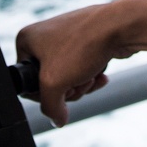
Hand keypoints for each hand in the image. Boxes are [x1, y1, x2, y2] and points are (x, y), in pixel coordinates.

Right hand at [17, 0, 146, 125]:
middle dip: (68, 89)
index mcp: (26, 40)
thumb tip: (57, 120)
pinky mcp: (84, 42)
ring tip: (92, 76)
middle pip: (49, 82)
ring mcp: (65, 38)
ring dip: (82, 84)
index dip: (45, 94)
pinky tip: (102, 75)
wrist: (120, 27)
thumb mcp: (54, 83)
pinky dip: (91, 76)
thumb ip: (50, 108)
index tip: (61, 90)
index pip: (27, 82)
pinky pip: (82, 69)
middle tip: (78, 82)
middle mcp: (43, 36)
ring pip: (68, 78)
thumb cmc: (82, 46)